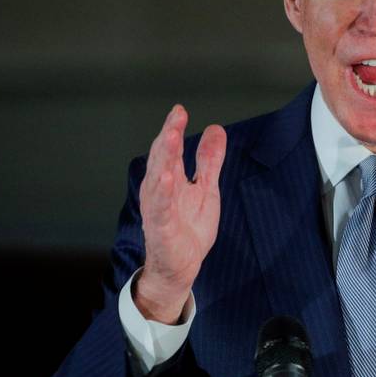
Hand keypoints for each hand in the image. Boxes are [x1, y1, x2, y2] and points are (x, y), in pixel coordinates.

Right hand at [134, 105, 226, 323]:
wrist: (181, 267)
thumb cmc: (188, 227)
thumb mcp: (206, 188)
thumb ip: (209, 160)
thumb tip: (216, 129)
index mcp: (170, 178)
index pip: (171, 148)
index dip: (174, 128)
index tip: (180, 109)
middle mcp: (160, 190)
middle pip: (163, 158)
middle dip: (169, 136)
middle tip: (177, 116)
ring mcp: (159, 208)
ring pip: (159, 178)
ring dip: (164, 157)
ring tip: (171, 136)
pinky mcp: (162, 228)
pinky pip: (161, 209)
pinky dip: (163, 193)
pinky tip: (168, 178)